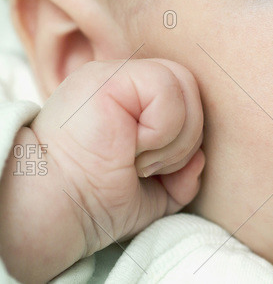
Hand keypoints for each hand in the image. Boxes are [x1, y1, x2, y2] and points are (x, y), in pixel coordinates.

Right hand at [0, 59, 204, 282]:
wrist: (55, 213)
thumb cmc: (94, 203)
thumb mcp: (153, 192)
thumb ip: (182, 175)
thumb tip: (201, 159)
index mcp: (131, 101)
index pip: (187, 96)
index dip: (187, 136)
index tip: (156, 170)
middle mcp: (123, 81)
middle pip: (192, 87)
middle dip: (187, 137)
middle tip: (148, 166)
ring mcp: (114, 75)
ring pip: (183, 84)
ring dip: (173, 138)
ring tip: (137, 160)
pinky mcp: (108, 77)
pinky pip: (165, 89)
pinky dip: (161, 129)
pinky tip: (129, 148)